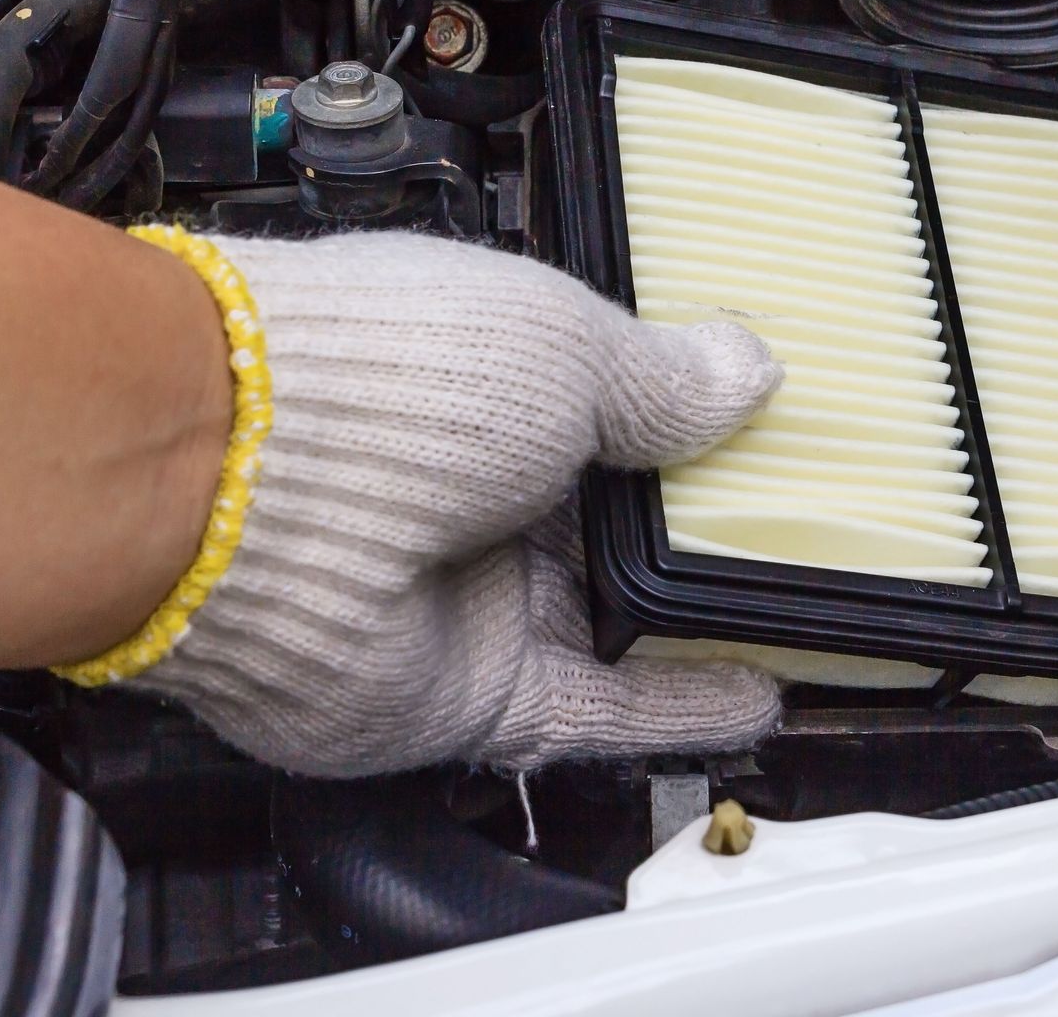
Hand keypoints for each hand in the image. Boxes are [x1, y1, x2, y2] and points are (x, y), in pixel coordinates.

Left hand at [130, 231, 783, 776]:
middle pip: (612, 523)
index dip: (687, 422)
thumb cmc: (388, 380)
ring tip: (807, 617)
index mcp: (488, 378)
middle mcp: (474, 488)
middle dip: (699, 530)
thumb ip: (662, 379)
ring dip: (701, 627)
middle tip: (805, 529)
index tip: (766, 434)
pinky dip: (678, 711)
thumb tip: (748, 368)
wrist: (250, 495)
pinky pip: (596, 711)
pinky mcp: (473, 691)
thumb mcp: (565, 345)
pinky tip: (756, 695)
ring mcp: (470, 593)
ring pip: (612, 625)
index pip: (609, 407)